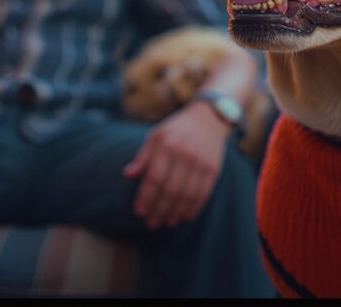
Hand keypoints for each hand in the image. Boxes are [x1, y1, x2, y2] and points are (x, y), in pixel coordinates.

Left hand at [122, 99, 231, 229]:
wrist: (209, 118)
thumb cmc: (176, 129)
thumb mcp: (156, 136)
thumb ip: (142, 156)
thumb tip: (127, 175)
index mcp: (167, 144)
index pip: (154, 177)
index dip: (146, 197)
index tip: (139, 212)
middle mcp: (185, 153)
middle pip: (170, 190)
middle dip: (159, 210)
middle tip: (151, 223)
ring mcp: (201, 162)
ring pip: (187, 195)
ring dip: (175, 212)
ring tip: (167, 222)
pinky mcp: (213, 169)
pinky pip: (203, 194)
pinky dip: (194, 208)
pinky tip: (185, 216)